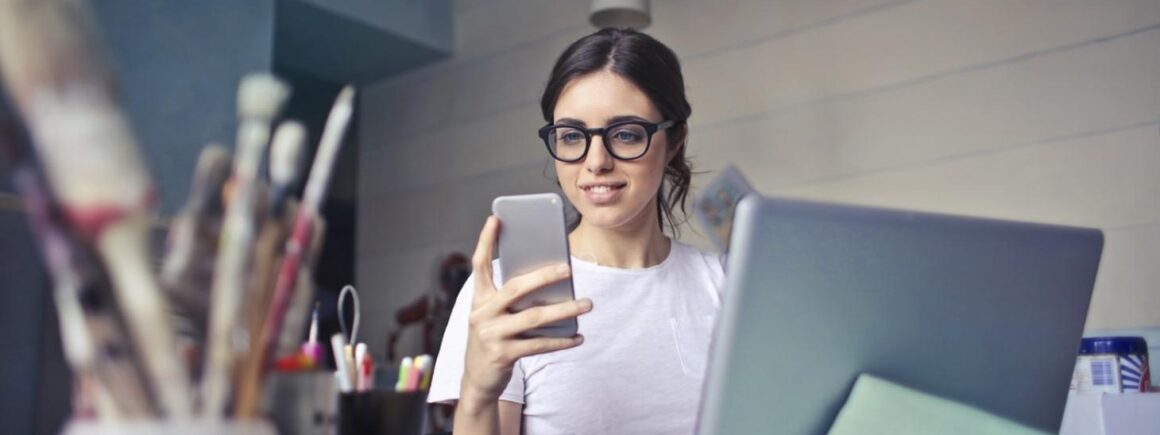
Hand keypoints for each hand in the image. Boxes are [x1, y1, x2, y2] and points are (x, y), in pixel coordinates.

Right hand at [460, 216, 591, 402]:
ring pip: (534, 317)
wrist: (477, 380)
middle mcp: (481, 313)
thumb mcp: (494, 315)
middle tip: (568, 269)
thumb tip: (551, 281)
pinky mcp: (503, 354)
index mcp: (479, 299)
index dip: (485, 241)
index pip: (479, 264)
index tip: (495, 218)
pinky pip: (539, 344)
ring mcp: (491, 335)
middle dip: (544, 276)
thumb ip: (512, 298)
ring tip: (587, 303)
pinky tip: (578, 336)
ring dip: (564, 310)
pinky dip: (561, 341)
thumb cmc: (493, 339)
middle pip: (516, 288)